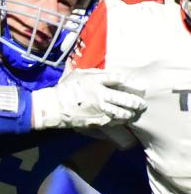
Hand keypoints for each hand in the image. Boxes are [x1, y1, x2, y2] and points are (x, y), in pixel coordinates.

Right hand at [31, 69, 146, 129]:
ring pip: (120, 112)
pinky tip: (121, 120)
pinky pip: (110, 121)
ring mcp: (98, 109)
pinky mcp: (94, 120)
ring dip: (129, 113)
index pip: (119, 79)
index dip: (132, 82)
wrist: (52, 107)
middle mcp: (100, 94)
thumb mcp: (78, 74)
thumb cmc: (64, 89)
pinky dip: (117, 120)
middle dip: (135, 102)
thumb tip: (106, 73)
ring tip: (133, 114)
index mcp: (96, 80)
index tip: (141, 86)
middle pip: (124, 98)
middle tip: (142, 104)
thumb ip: (94, 73)